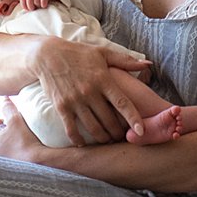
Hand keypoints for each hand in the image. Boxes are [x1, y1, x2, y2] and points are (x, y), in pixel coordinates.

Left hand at [0, 100, 45, 161]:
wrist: (38, 161)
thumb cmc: (24, 141)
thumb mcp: (15, 120)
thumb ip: (8, 108)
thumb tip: (5, 99)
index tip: (4, 118)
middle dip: (4, 130)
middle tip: (13, 125)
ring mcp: (6, 160)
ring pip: (5, 146)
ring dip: (11, 139)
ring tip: (21, 133)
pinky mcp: (16, 165)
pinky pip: (14, 154)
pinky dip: (18, 148)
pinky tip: (28, 144)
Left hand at [18, 0, 55, 11]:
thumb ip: (28, 1)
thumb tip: (22, 11)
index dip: (24, 5)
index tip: (27, 9)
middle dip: (30, 6)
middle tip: (34, 9)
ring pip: (36, 1)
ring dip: (38, 5)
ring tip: (40, 6)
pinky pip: (43, 1)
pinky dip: (43, 5)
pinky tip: (45, 5)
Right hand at [28, 38, 152, 145]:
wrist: (47, 55)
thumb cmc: (78, 53)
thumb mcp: (103, 52)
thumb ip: (126, 61)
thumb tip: (148, 64)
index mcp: (103, 79)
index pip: (122, 103)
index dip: (133, 119)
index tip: (141, 131)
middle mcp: (90, 92)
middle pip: (109, 120)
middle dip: (118, 132)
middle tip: (123, 136)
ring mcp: (75, 100)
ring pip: (93, 128)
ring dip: (103, 138)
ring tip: (108, 140)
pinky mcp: (61, 107)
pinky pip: (71, 129)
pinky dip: (79, 140)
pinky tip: (84, 144)